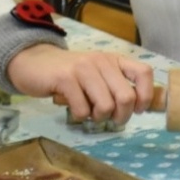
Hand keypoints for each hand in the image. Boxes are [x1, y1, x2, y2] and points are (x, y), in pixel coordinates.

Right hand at [6, 43, 153, 125]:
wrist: (33, 62)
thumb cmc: (71, 74)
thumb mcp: (98, 75)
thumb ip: (116, 86)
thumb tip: (140, 107)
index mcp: (114, 60)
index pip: (144, 73)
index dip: (146, 96)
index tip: (137, 110)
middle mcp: (102, 61)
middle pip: (126, 97)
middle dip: (121, 116)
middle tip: (110, 119)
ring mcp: (83, 68)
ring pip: (106, 106)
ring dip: (98, 117)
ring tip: (89, 112)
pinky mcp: (64, 78)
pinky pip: (82, 109)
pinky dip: (80, 116)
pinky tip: (73, 108)